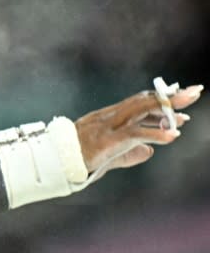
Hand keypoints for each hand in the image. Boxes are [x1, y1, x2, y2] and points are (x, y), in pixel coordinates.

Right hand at [75, 83, 202, 176]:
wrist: (58, 161)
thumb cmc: (80, 158)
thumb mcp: (111, 155)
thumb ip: (130, 152)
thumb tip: (149, 152)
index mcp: (111, 117)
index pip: (140, 102)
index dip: (162, 99)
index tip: (183, 97)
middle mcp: (111, 116)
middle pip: (144, 100)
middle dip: (170, 96)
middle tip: (195, 92)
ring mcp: (110, 126)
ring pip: (141, 109)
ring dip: (167, 107)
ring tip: (189, 105)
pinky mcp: (109, 139)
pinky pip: (136, 133)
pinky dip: (156, 133)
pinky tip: (173, 135)